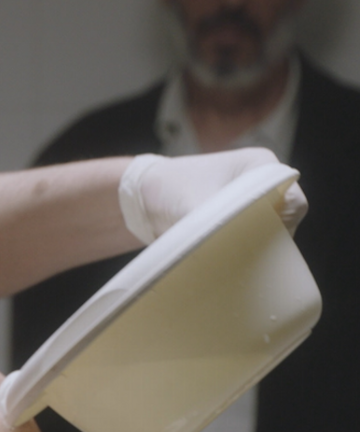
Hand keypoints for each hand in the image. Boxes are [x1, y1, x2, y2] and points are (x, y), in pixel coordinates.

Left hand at [118, 147, 307, 243]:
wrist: (140, 197)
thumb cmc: (166, 189)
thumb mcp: (193, 207)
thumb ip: (217, 226)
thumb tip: (232, 251)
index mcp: (260, 166)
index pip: (292, 201)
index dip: (280, 225)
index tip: (257, 241)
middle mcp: (262, 183)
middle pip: (283, 221)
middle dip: (266, 241)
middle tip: (243, 258)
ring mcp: (252, 202)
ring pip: (268, 234)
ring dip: (252, 250)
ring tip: (230, 261)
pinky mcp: (239, 221)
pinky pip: (251, 241)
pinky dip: (241, 253)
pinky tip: (225, 264)